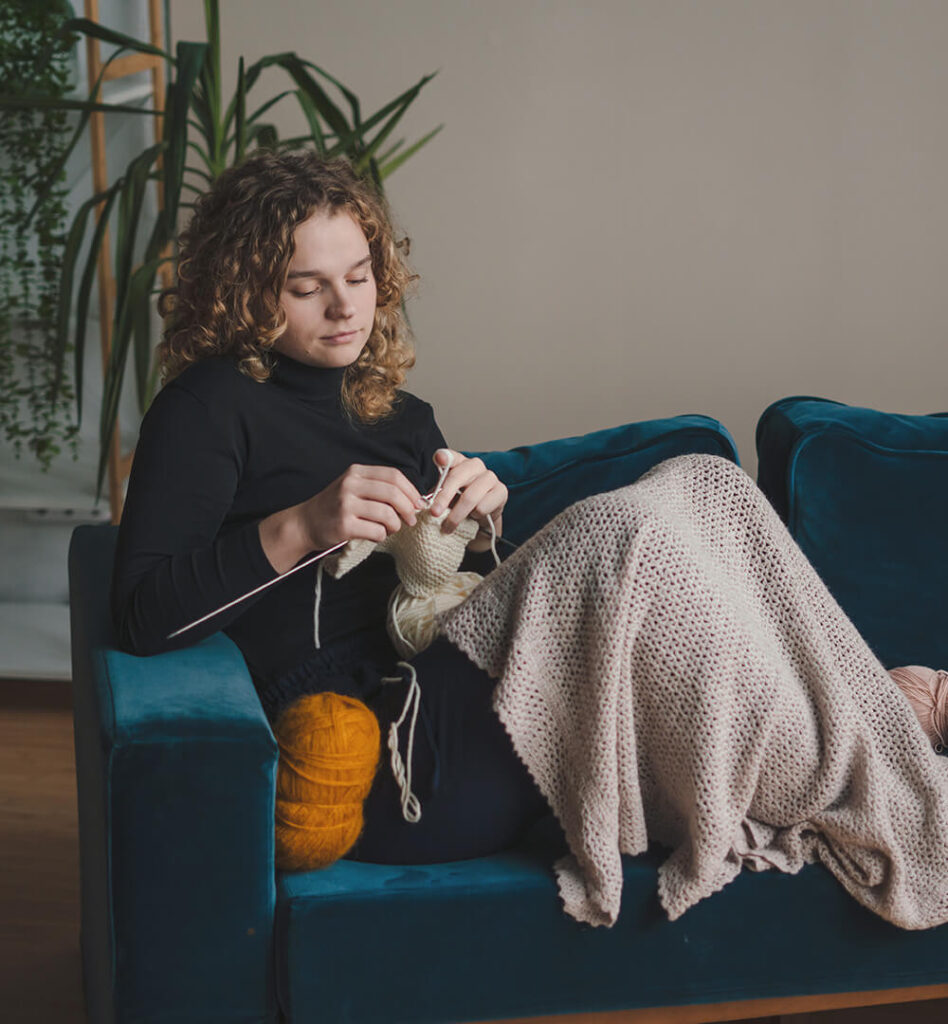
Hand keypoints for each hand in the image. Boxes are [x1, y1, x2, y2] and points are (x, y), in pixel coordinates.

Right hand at [298, 464, 426, 549]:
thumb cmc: (335, 507)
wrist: (305, 523)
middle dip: (408, 509)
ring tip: (390, 529)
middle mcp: (350, 485)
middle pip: (393, 493)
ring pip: (387, 514)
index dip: (411, 490)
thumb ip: (379, 488)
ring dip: (395, 525)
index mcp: (356, 472)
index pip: (393, 476)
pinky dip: (382, 536)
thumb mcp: (354, 487)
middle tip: (411, 519)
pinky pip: (377, 531)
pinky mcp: (344, 525)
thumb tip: (415, 499)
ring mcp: (346, 505)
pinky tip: (375, 535)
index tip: (418, 503)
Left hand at [430, 449, 506, 551]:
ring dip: (456, 515)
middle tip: (434, 513)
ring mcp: (490, 477)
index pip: (450, 456)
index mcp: (458, 462)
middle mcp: (475, 465)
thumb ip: (435, 496)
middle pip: (457, 477)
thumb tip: (423, 503)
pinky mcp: (501, 491)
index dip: (444, 457)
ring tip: (449, 526)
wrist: (479, 516)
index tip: (440, 460)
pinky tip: (473, 516)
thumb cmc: (458, 502)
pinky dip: (474, 516)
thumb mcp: (443, 497)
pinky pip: (483, 507)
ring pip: (469, 497)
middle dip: (443, 497)